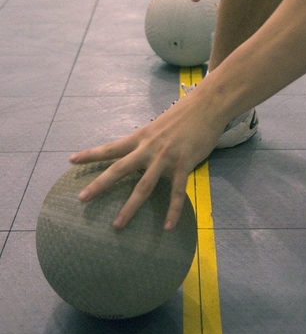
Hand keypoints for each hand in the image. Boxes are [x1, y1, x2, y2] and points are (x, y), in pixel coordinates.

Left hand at [70, 90, 222, 230]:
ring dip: (129, 207)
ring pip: (143, 186)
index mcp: (141, 137)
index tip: (71, 160)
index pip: (111, 147)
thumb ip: (148, 141)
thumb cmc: (184, 115)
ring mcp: (166, 158)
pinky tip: (168, 227)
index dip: (91, 154)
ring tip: (117, 225)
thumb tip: (139, 153)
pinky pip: (177, 193)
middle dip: (100, 184)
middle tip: (82, 199)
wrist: (207, 106)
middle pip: (119, 168)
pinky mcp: (184, 165)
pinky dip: (173, 211)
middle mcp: (149, 148)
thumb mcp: (159, 126)